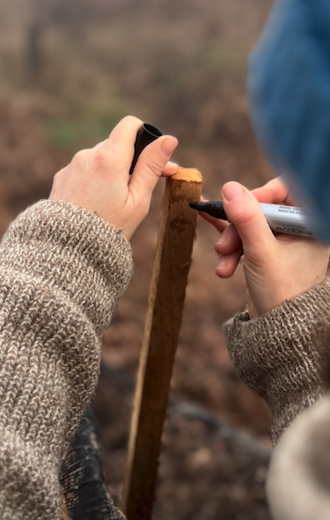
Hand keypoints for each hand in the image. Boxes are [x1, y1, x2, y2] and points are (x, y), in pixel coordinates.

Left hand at [49, 115, 178, 239]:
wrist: (67, 249)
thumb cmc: (108, 228)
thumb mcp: (138, 200)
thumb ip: (152, 167)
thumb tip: (168, 139)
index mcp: (109, 158)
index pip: (129, 125)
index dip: (145, 135)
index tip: (153, 157)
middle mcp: (87, 155)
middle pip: (116, 144)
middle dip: (132, 159)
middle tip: (145, 186)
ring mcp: (72, 166)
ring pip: (100, 158)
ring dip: (112, 171)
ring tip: (117, 201)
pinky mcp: (61, 177)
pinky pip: (84, 170)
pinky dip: (94, 180)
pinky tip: (96, 204)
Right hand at [203, 178, 329, 317]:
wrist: (279, 332)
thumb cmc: (282, 294)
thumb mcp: (261, 253)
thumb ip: (246, 219)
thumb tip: (230, 187)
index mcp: (308, 225)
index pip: (286, 191)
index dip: (260, 195)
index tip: (238, 207)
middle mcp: (297, 229)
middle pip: (261, 207)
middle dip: (238, 227)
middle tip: (225, 247)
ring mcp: (280, 240)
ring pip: (249, 223)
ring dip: (231, 241)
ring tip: (223, 263)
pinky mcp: (266, 250)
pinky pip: (244, 234)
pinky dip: (230, 241)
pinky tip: (211, 235)